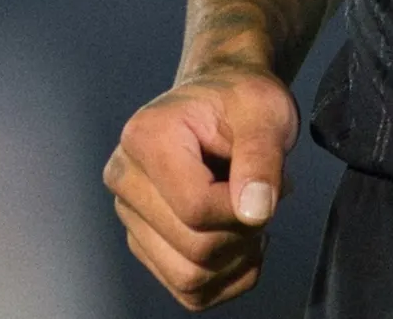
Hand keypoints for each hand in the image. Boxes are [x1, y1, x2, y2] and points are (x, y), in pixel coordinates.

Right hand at [104, 67, 298, 309]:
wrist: (222, 102)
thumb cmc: (241, 102)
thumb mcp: (265, 111)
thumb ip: (262, 158)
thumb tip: (255, 211)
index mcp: (146, 138)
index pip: (196, 206)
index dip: (243, 207)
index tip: (267, 183)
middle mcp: (125, 178)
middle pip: (193, 248)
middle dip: (244, 233)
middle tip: (264, 199)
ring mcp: (130, 215)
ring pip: (189, 278)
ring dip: (237, 259)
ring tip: (253, 217)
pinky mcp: (144, 243)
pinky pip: (189, 291)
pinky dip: (227, 278)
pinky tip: (242, 242)